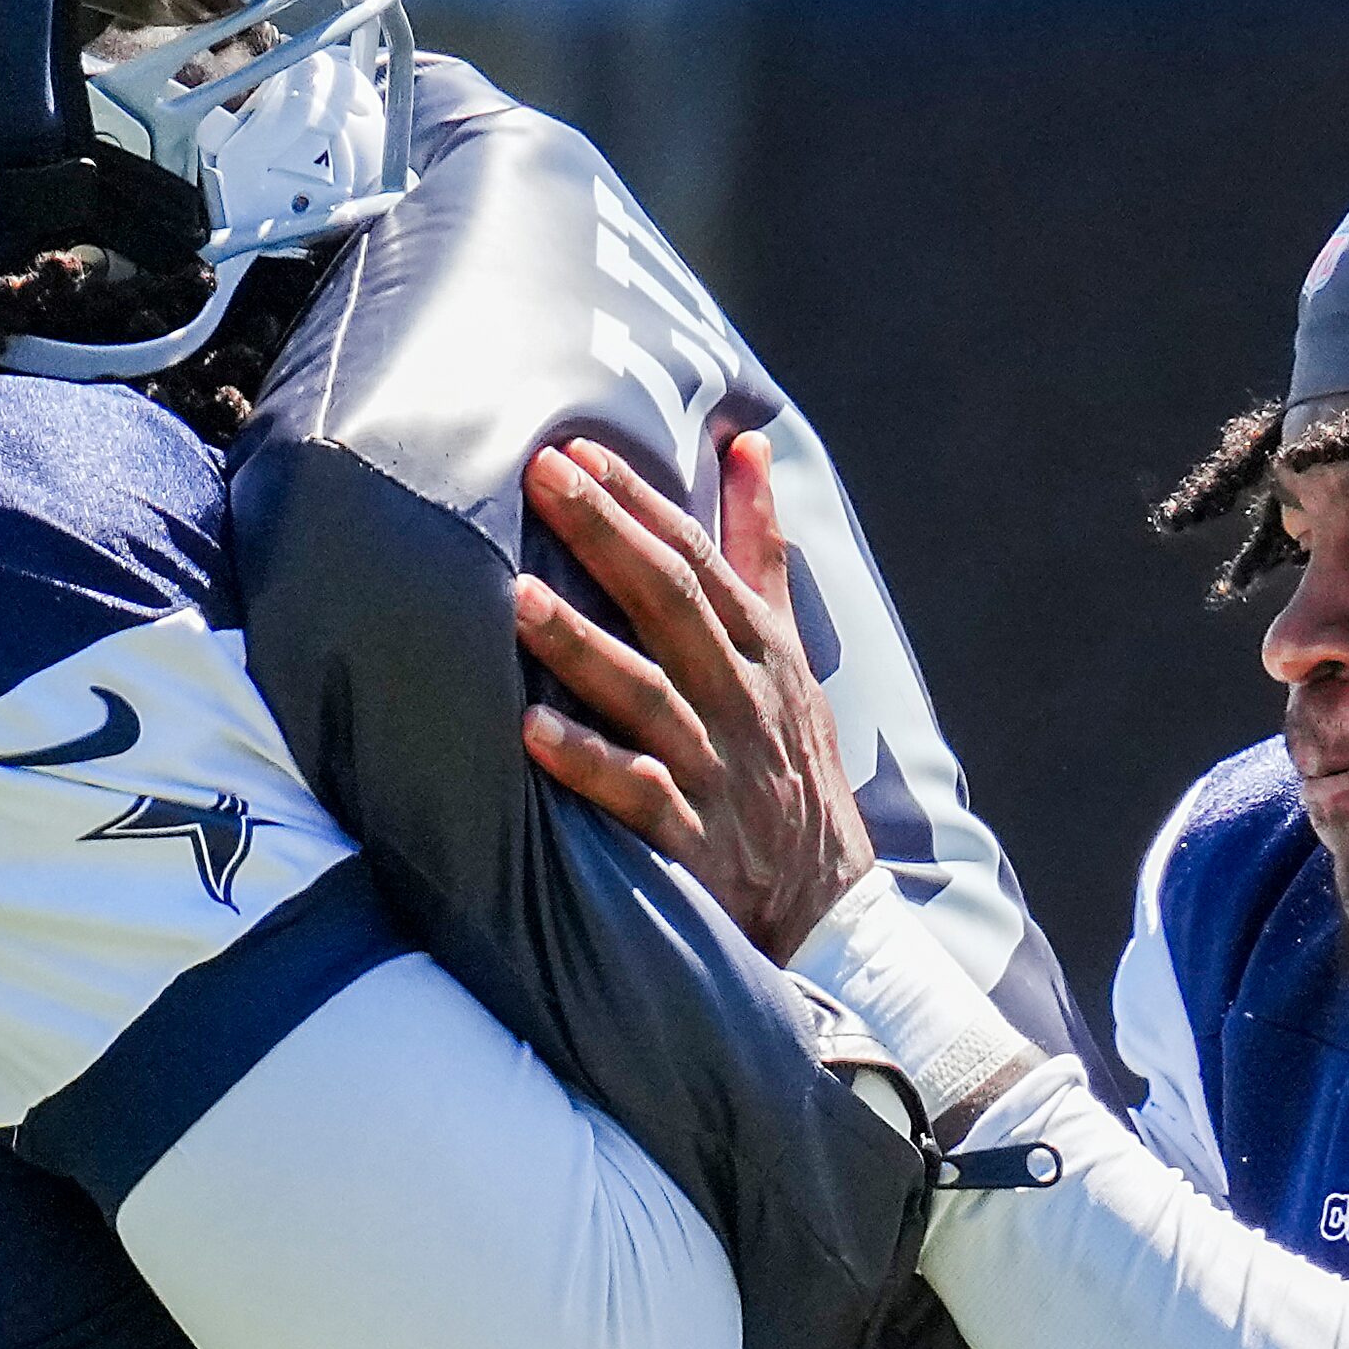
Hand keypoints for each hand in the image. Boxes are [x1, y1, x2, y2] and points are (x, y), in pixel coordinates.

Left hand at [516, 435, 876, 963]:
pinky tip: (531, 734)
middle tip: (542, 476)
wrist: (830, 904)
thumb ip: (760, 550)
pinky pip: (639, 793)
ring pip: (648, 693)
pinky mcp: (696, 836)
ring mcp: (718, 765)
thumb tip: (748, 444)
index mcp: (761, 647)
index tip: (580, 449)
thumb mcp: (789, 651)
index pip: (699, 558)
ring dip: (584, 645)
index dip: (642, 502)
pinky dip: (589, 762)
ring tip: (519, 599)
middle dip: (608, 535)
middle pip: (672, 602)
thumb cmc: (792, 763)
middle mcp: (741, 696)